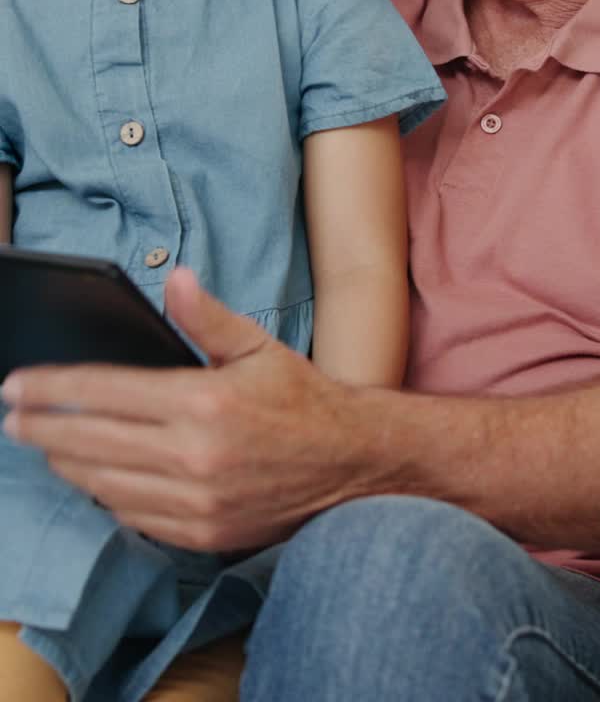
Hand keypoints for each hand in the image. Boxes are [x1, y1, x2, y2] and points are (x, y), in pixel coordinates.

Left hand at [1, 268, 376, 550]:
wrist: (351, 465)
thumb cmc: (302, 399)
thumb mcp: (259, 346)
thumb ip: (208, 316)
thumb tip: (174, 279)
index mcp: (203, 402)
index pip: (104, 392)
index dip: (52, 388)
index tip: (16, 385)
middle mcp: (195, 456)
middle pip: (91, 442)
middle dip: (41, 428)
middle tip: (12, 417)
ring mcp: (196, 501)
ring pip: (104, 483)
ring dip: (66, 463)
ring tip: (44, 444)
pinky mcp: (202, 533)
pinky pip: (133, 516)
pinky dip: (104, 495)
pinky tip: (92, 478)